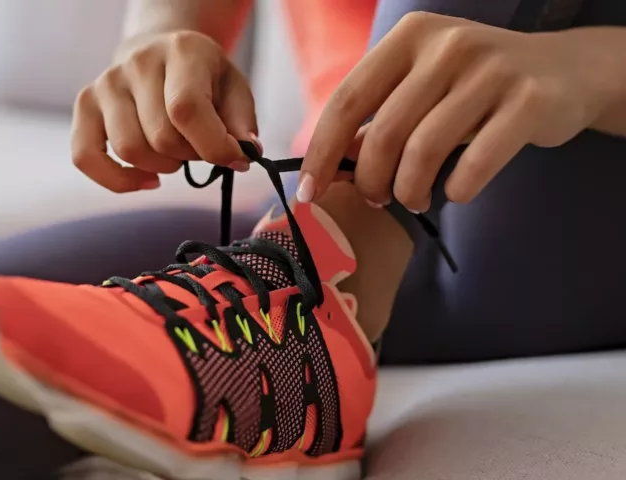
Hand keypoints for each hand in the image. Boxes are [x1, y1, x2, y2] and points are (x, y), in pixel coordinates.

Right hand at [71, 31, 258, 192]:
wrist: (162, 54)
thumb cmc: (205, 80)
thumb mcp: (235, 90)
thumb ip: (242, 123)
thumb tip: (244, 154)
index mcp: (182, 52)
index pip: (187, 110)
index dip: (214, 146)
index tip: (234, 159)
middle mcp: (138, 63)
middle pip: (161, 138)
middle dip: (190, 156)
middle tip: (200, 146)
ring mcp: (107, 83)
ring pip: (130, 151)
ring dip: (162, 167)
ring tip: (176, 152)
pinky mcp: (86, 105)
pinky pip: (86, 156)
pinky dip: (119, 180)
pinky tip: (148, 180)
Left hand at [299, 12, 609, 209]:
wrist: (561, 71)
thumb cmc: (474, 88)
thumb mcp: (422, 87)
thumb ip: (380, 118)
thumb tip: (331, 166)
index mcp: (410, 38)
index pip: (347, 100)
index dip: (321, 151)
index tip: (309, 192)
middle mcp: (447, 46)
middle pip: (384, 132)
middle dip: (370, 180)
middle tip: (377, 198)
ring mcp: (490, 71)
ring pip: (424, 151)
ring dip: (410, 190)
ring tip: (413, 199)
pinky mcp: (528, 101)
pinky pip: (475, 163)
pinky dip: (457, 190)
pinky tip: (456, 192)